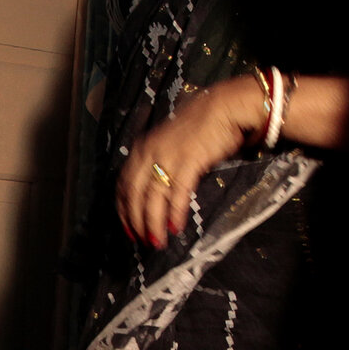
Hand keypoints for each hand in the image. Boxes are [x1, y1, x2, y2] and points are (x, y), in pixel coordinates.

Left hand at [115, 77, 267, 248]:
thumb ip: (158, 164)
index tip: (128, 228)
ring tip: (158, 242)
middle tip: (143, 242)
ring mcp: (168, 156)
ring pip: (153, 198)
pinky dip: (175, 213)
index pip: (123, 185)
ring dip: (153, 223)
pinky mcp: (189, 160)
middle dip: (137, 222)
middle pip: (135, 195)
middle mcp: (149, 152)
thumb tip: (154, 195)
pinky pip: (177, 193)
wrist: (224, 107)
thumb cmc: (199, 128)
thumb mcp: (169, 145)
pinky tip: (175, 227)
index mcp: (142, 149)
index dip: (124, 210)